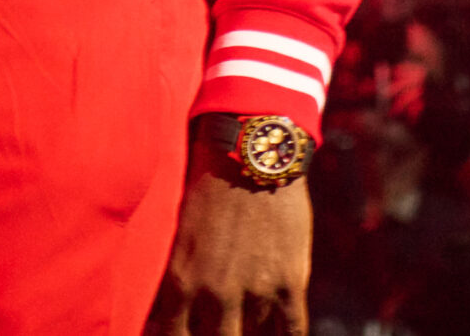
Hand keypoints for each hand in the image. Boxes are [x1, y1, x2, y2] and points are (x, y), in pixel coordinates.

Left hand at [149, 145, 311, 334]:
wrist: (252, 151)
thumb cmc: (209, 183)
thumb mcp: (181, 230)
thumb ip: (179, 272)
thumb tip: (176, 305)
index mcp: (182, 279)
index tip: (180, 335)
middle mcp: (216, 293)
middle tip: (215, 325)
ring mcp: (255, 290)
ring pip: (250, 335)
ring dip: (247, 329)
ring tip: (243, 320)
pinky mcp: (290, 283)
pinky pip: (292, 331)